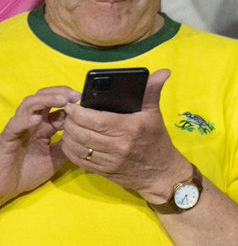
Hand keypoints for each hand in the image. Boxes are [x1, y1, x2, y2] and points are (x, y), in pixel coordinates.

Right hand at [0, 86, 77, 205]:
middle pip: (43, 98)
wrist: (5, 188)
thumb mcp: (56, 158)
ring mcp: (20, 128)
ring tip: (63, 100)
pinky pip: (14, 125)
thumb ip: (68, 145)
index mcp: (44, 126)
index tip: (86, 102)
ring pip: (29, 105)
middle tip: (77, 95)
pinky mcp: (8, 138)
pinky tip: (37, 120)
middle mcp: (32, 123)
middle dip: (60, 93)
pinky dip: (25, 120)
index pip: (57, 107)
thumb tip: (86, 136)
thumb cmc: (28, 172)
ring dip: (46, 99)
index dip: (72, 103)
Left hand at [59, 69, 191, 204]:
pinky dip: (70, 149)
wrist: (160, 173)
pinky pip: (78, 160)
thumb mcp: (154, 114)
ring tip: (68, 124)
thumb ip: (152, 92)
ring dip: (67, 134)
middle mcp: (117, 146)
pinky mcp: (101, 172)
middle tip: (68, 112)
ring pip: (77, 146)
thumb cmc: (157, 140)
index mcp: (129, 128)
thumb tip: (163, 72)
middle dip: (70, 121)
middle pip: (82, 132)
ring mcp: (108, 161)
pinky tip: (71, 140)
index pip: (96, 119)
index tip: (73, 104)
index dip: (79, 112)